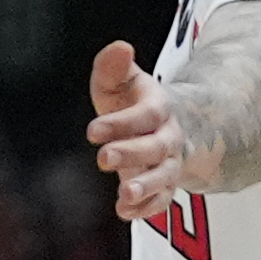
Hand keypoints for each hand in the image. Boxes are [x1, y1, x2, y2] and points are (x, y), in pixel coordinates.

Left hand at [81, 40, 204, 222]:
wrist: (164, 128)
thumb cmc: (133, 103)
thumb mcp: (121, 82)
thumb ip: (114, 67)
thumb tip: (119, 48)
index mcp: (159, 108)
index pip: (146, 115)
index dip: (121, 123)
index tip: (92, 130)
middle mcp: (168, 138)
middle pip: (157, 148)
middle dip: (132, 154)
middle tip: (104, 158)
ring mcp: (168, 165)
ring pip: (164, 178)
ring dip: (146, 187)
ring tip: (125, 194)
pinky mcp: (163, 189)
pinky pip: (162, 201)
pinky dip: (146, 209)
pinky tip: (125, 211)